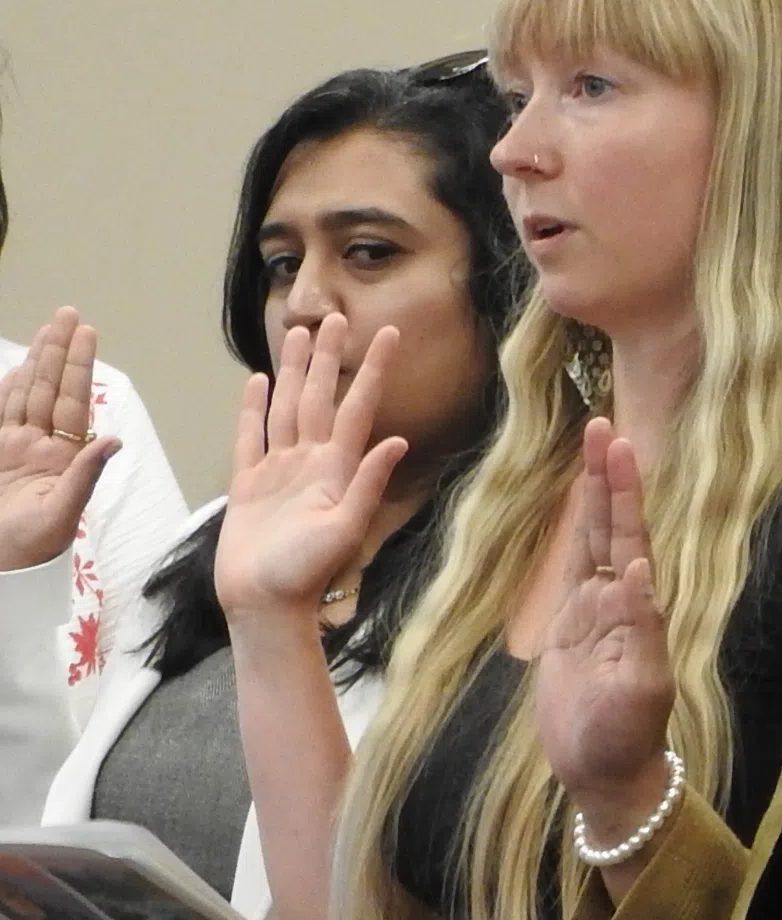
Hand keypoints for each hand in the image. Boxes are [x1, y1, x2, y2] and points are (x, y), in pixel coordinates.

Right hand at [0, 310, 123, 573]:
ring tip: (49, 329)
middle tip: (69, 315)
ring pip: (26, 394)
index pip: (73, 401)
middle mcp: (41, 445)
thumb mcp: (62, 513)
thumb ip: (84, 475)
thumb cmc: (32, 547)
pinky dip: (8, 388)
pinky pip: (1, 412)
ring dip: (37, 361)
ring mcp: (14, 446)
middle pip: (50, 389)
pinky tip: (19, 367)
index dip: (78, 367)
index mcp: (64, 457)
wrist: (1, 565)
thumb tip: (113, 439)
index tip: (87, 333)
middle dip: (59, 352)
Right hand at [213, 315, 405, 622]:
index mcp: (336, 469)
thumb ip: (367, 484)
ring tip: (296, 336)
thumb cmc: (306, 574)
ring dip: (291, 373)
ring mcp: (279, 470)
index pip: (357, 407)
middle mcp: (310, 463)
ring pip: (285, 408)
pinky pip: (250, 437)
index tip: (389, 334)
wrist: (265, 603)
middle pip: (318, 397)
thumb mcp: (345, 529)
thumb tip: (395, 442)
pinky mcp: (249, 483)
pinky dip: (253, 409)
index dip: (373, 370)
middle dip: (326, 358)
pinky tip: (256, 382)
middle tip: (332, 316)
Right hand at [533, 420, 677, 843]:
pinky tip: (576, 514)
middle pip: (611, 528)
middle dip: (607, 478)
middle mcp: (618, 605)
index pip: (631, 539)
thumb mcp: (638, 688)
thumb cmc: (624, 738)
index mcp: (638, 611)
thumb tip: (638, 572)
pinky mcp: (568, 632)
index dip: (624, 493)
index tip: (619, 445)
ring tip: (591, 451)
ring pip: (591, 543)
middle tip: (602, 425)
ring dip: (591, 499)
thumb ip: (641, 630)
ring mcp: (592, 615)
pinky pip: (571, 573)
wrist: (605, 774)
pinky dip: (574, 540)